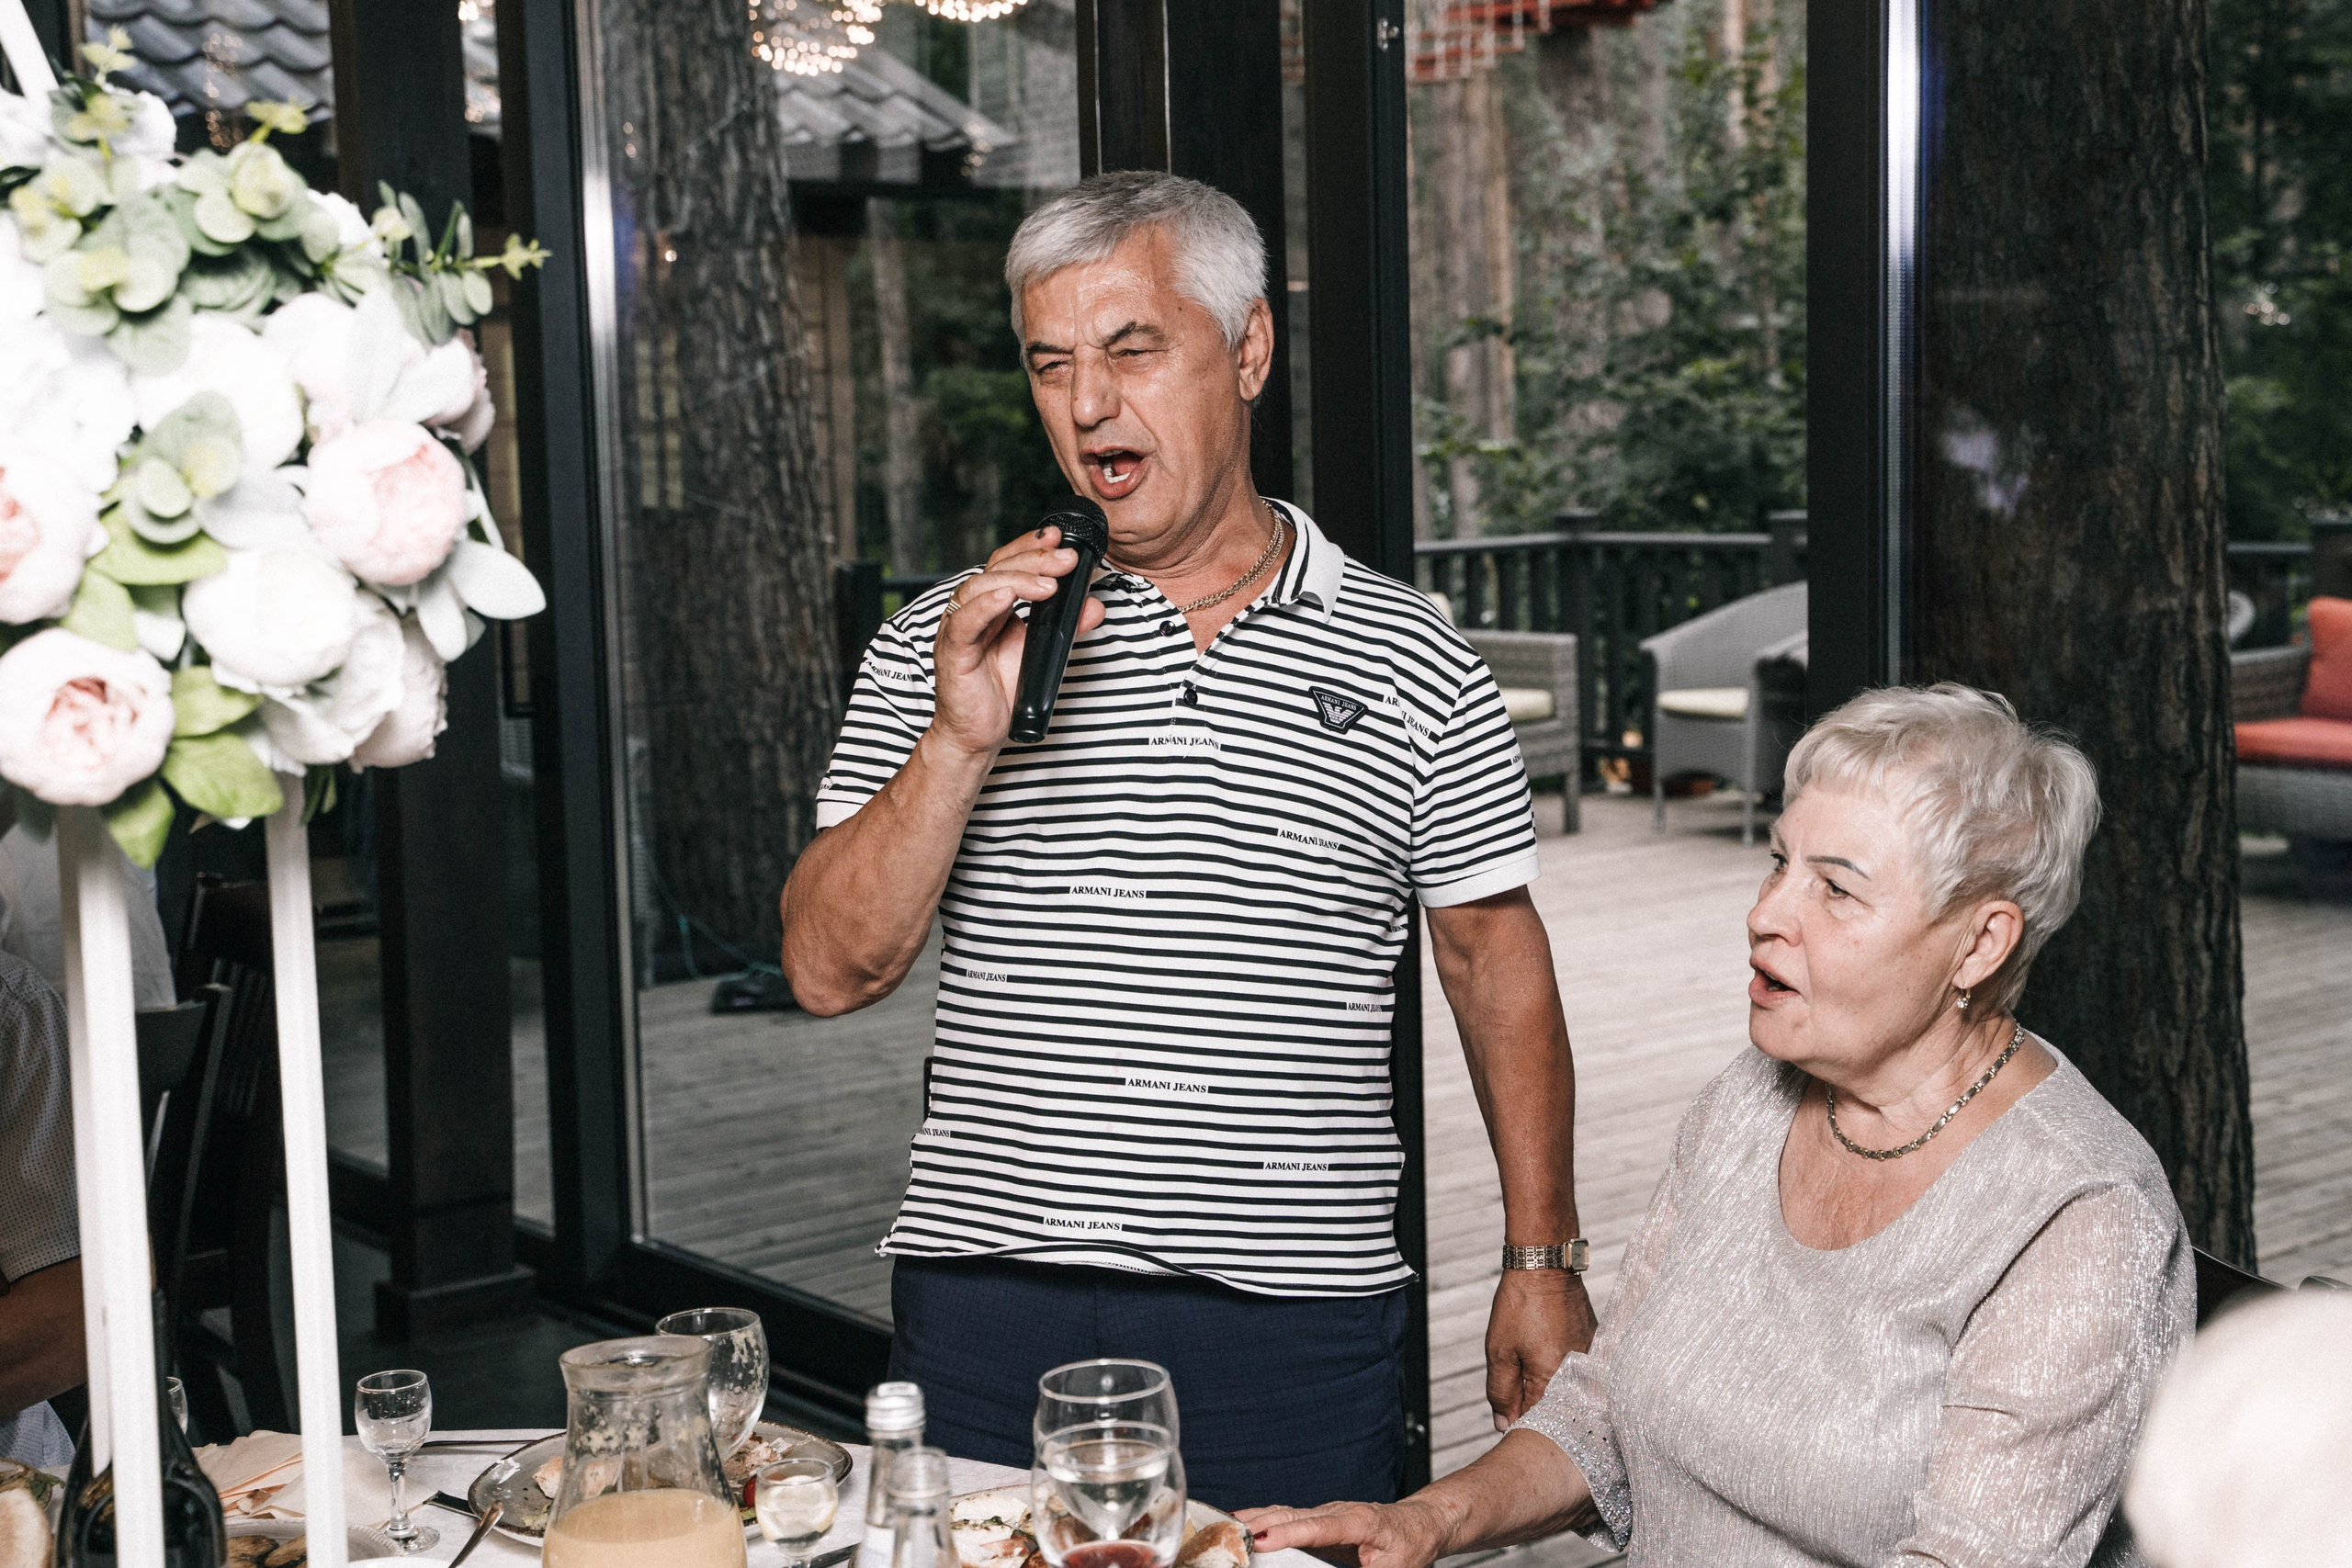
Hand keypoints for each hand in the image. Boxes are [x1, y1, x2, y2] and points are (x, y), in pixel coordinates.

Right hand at [929, 526, 1108, 757]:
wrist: (979, 733)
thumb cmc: (1002, 691)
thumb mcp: (1042, 653)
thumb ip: (1067, 627)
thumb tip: (1094, 605)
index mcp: (990, 604)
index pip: (1008, 563)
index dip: (1032, 546)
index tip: (1060, 538)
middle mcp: (972, 610)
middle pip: (997, 569)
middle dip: (1034, 559)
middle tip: (1067, 559)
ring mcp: (958, 628)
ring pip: (981, 588)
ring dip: (1017, 580)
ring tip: (1049, 584)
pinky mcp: (953, 652)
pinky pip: (965, 622)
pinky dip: (985, 606)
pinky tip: (1006, 598)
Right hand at [1234, 1499, 1453, 1567]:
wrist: (1421, 1524)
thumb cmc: (1410, 1546)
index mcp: (1359, 1521)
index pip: (1319, 1527)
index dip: (1289, 1532)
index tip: (1263, 1539)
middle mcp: (1338, 1511)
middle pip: (1294, 1515)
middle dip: (1261, 1523)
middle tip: (1230, 1533)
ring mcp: (1327, 1511)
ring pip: (1287, 1512)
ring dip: (1257, 1519)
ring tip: (1226, 1525)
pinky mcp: (1321, 1518)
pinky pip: (1288, 1516)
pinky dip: (1264, 1518)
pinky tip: (1245, 1521)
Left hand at [1486, 1267, 1594, 1429]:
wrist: (1546, 1266)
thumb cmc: (1521, 1306)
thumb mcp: (1499, 1352)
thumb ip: (1501, 1393)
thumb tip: (1505, 1426)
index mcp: (1556, 1382)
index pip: (1538, 1421)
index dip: (1518, 1418)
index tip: (1509, 1404)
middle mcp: (1582, 1377)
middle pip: (1555, 1409)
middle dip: (1533, 1402)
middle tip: (1519, 1369)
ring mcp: (1592, 1363)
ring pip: (1565, 1391)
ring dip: (1547, 1386)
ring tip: (1533, 1353)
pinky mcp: (1595, 1349)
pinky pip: (1576, 1374)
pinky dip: (1560, 1371)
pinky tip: (1547, 1349)